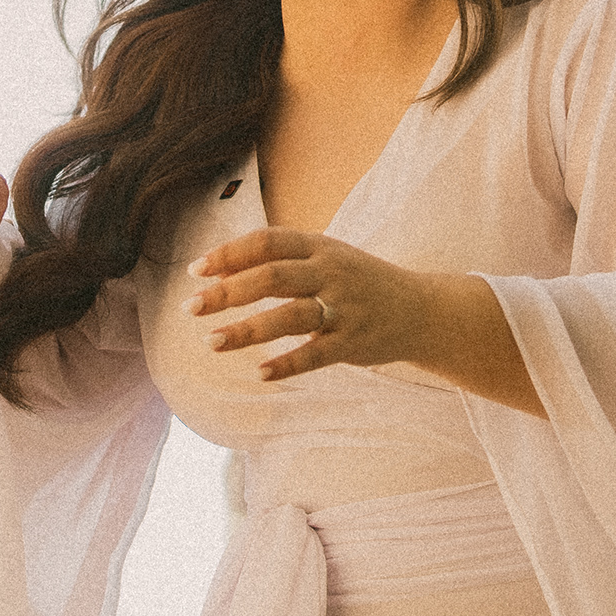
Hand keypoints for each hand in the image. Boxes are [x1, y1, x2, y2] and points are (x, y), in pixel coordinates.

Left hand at [188, 228, 489, 381]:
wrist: (423, 310)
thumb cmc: (360, 282)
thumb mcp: (328, 257)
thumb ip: (282, 260)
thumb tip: (220, 270)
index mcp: (321, 246)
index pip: (268, 242)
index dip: (229, 254)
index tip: (196, 270)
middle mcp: (332, 272)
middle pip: (272, 277)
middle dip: (227, 292)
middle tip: (192, 307)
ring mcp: (345, 308)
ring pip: (290, 316)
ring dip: (247, 330)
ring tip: (212, 342)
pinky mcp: (355, 342)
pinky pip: (316, 354)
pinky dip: (287, 364)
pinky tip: (261, 373)